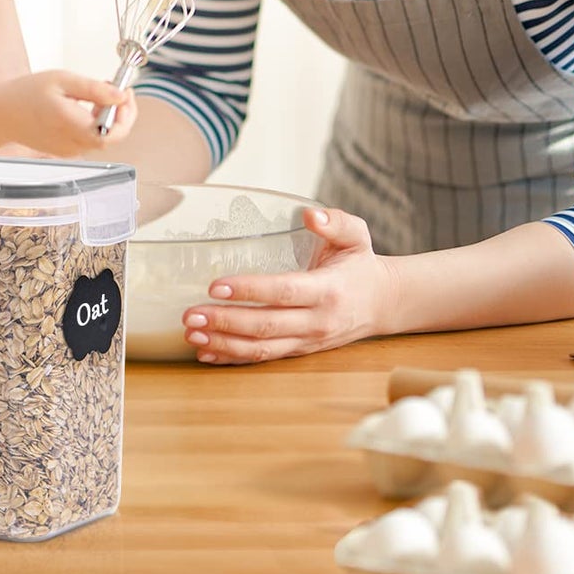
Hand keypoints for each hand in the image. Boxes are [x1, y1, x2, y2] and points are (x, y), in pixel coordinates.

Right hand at [0, 69, 136, 157]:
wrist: (1, 114)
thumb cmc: (26, 94)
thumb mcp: (62, 80)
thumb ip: (95, 89)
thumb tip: (120, 96)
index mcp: (72, 125)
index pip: (114, 133)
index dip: (127, 114)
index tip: (125, 93)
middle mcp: (73, 143)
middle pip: (113, 137)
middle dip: (121, 113)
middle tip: (117, 90)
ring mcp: (70, 151)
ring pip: (103, 138)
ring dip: (108, 117)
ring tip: (98, 94)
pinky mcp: (66, 151)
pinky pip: (90, 139)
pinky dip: (96, 124)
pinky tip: (86, 107)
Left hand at [179, 206, 397, 364]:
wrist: (383, 303)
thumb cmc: (361, 264)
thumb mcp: (356, 235)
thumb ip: (335, 221)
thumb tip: (309, 214)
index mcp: (327, 290)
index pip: (283, 291)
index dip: (249, 290)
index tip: (215, 286)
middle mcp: (317, 321)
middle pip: (266, 326)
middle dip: (225, 322)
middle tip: (190, 315)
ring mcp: (308, 341)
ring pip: (262, 349)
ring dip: (223, 344)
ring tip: (191, 335)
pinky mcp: (300, 351)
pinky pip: (264, 359)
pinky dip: (234, 358)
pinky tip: (207, 353)